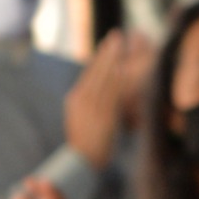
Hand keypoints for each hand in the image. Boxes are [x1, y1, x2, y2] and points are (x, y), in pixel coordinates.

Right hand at [63, 30, 151, 166]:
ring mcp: (92, 108)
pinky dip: (116, 80)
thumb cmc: (85, 142)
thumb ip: (90, 103)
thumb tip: (99, 90)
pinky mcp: (104, 117)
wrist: (81, 162)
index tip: (108, 44)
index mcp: (75, 99)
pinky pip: (111, 95)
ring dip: (113, 60)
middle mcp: (82, 101)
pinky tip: (122, 68)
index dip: (100, 57)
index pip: (89, 74)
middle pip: (96, 71)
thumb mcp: (82, 118)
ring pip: (104, 79)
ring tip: (121, 45)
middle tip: (117, 35)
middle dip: (108, 52)